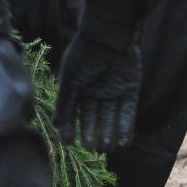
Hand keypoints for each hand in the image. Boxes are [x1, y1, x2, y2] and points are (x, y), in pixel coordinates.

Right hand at [54, 38, 141, 152]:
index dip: (74, 127)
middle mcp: (98, 91)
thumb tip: (55, 126)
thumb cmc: (83, 56)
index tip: (71, 144)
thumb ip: (65, 104)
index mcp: (81, 87)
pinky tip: (123, 142)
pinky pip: (129, 111)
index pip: (77, 112)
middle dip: (93, 133)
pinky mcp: (131, 89)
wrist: (108, 36)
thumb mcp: (70, 81)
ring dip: (110, 133)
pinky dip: (126, 126)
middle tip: (92, 149)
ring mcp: (115, 90)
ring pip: (112, 117)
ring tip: (107, 148)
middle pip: (95, 117)